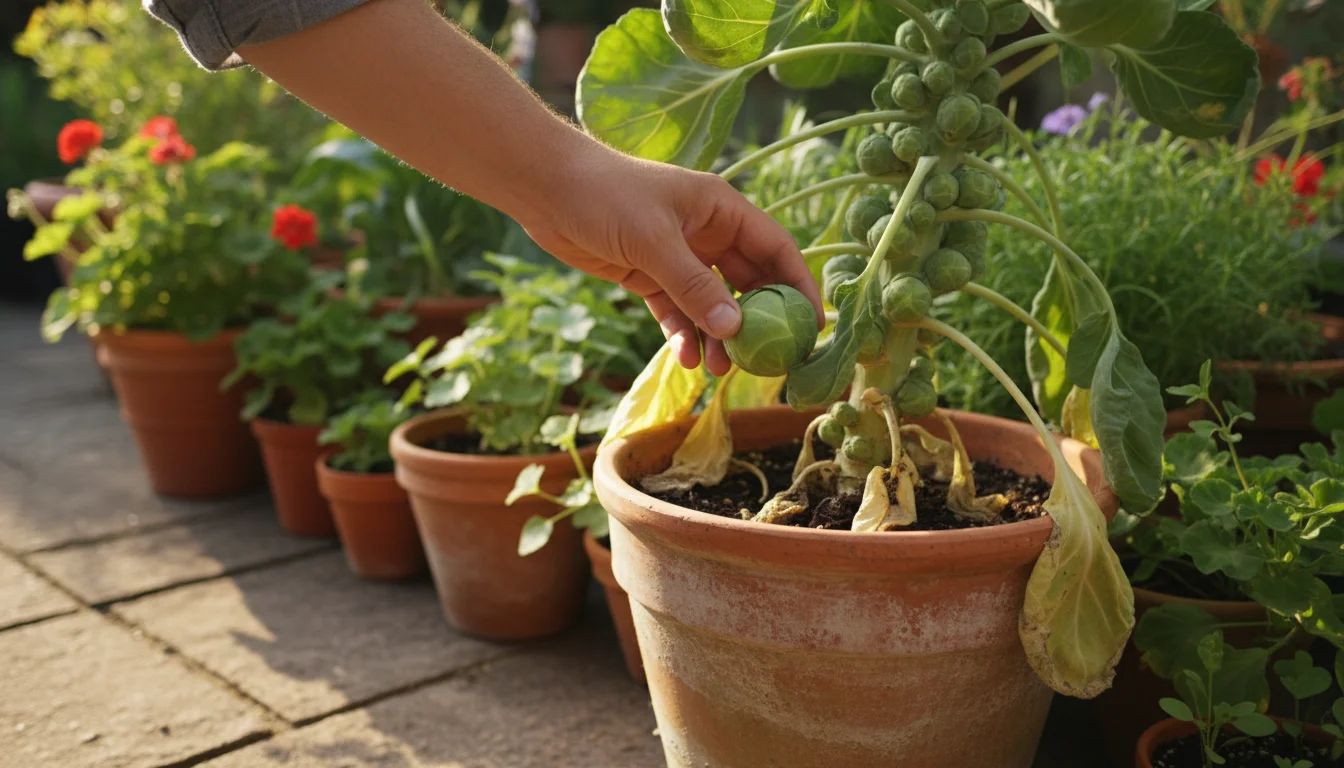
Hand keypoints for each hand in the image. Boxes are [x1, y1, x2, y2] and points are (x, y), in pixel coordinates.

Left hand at [522, 142, 823, 375]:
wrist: (546, 188)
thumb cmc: (605, 195)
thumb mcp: (655, 241)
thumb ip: (694, 286)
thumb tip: (734, 329)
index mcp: (722, 209)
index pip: (776, 249)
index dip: (798, 285)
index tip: (811, 325)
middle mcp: (707, 232)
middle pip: (748, 282)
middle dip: (758, 322)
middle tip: (768, 360)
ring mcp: (678, 255)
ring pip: (711, 303)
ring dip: (718, 335)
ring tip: (721, 369)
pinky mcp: (648, 274)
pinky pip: (676, 310)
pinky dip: (682, 333)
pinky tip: (686, 359)